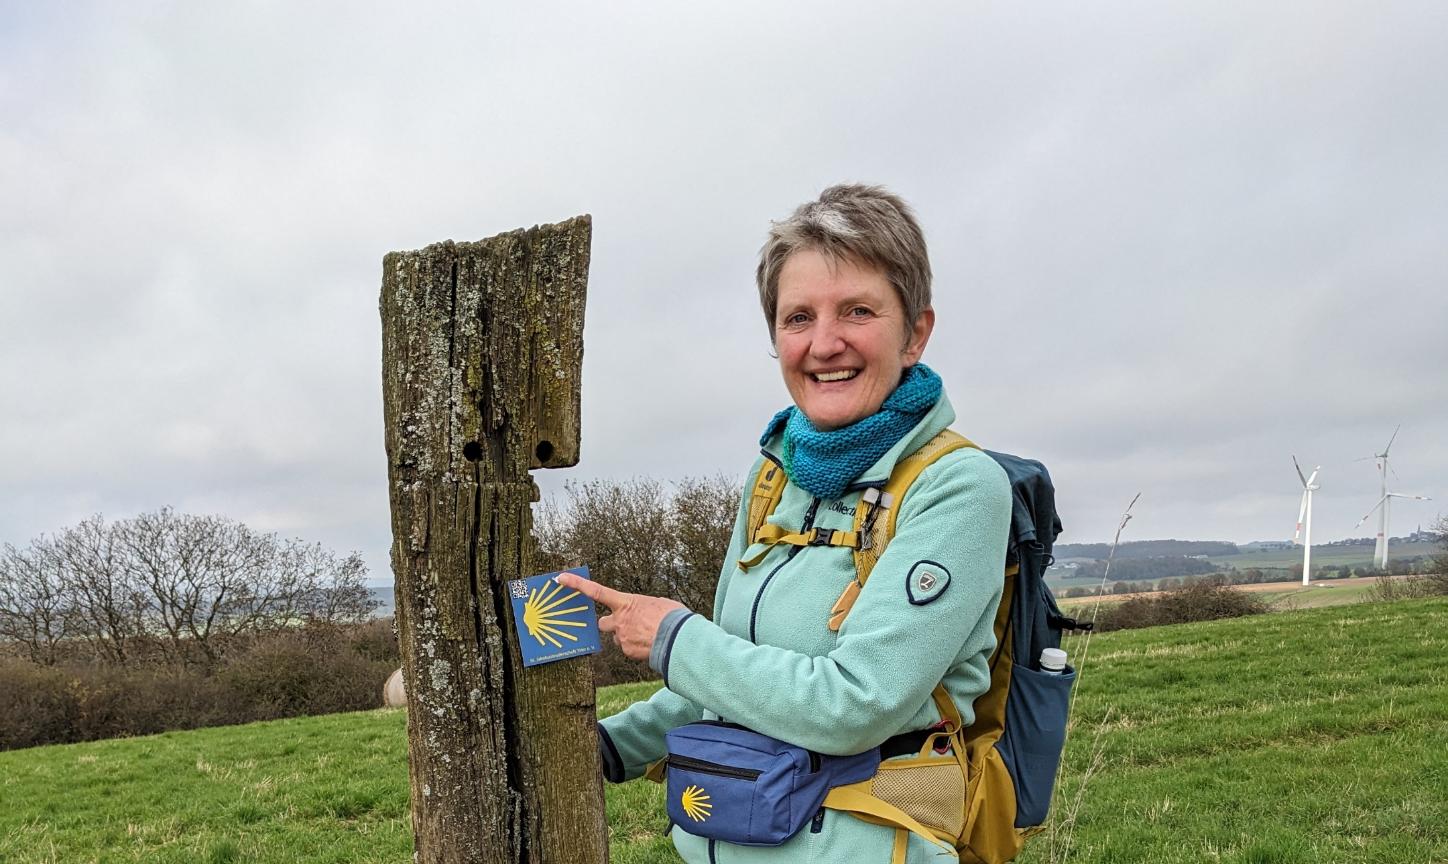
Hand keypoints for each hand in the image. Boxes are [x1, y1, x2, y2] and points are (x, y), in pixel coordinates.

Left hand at [554, 572, 684, 660]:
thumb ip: (644, 607)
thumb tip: (645, 612)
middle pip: (602, 623)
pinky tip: (651, 645)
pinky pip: (628, 649)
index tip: (560, 578)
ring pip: (618, 638)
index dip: (576, 584)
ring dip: (627, 637)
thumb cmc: (672, 617)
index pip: (596, 591)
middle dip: (610, 624)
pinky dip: (637, 647)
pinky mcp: (628, 652)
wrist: (678, 639)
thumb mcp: (657, 604)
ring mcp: (622, 638)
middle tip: (624, 624)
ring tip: (648, 636)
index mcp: (625, 603)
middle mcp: (619, 620)